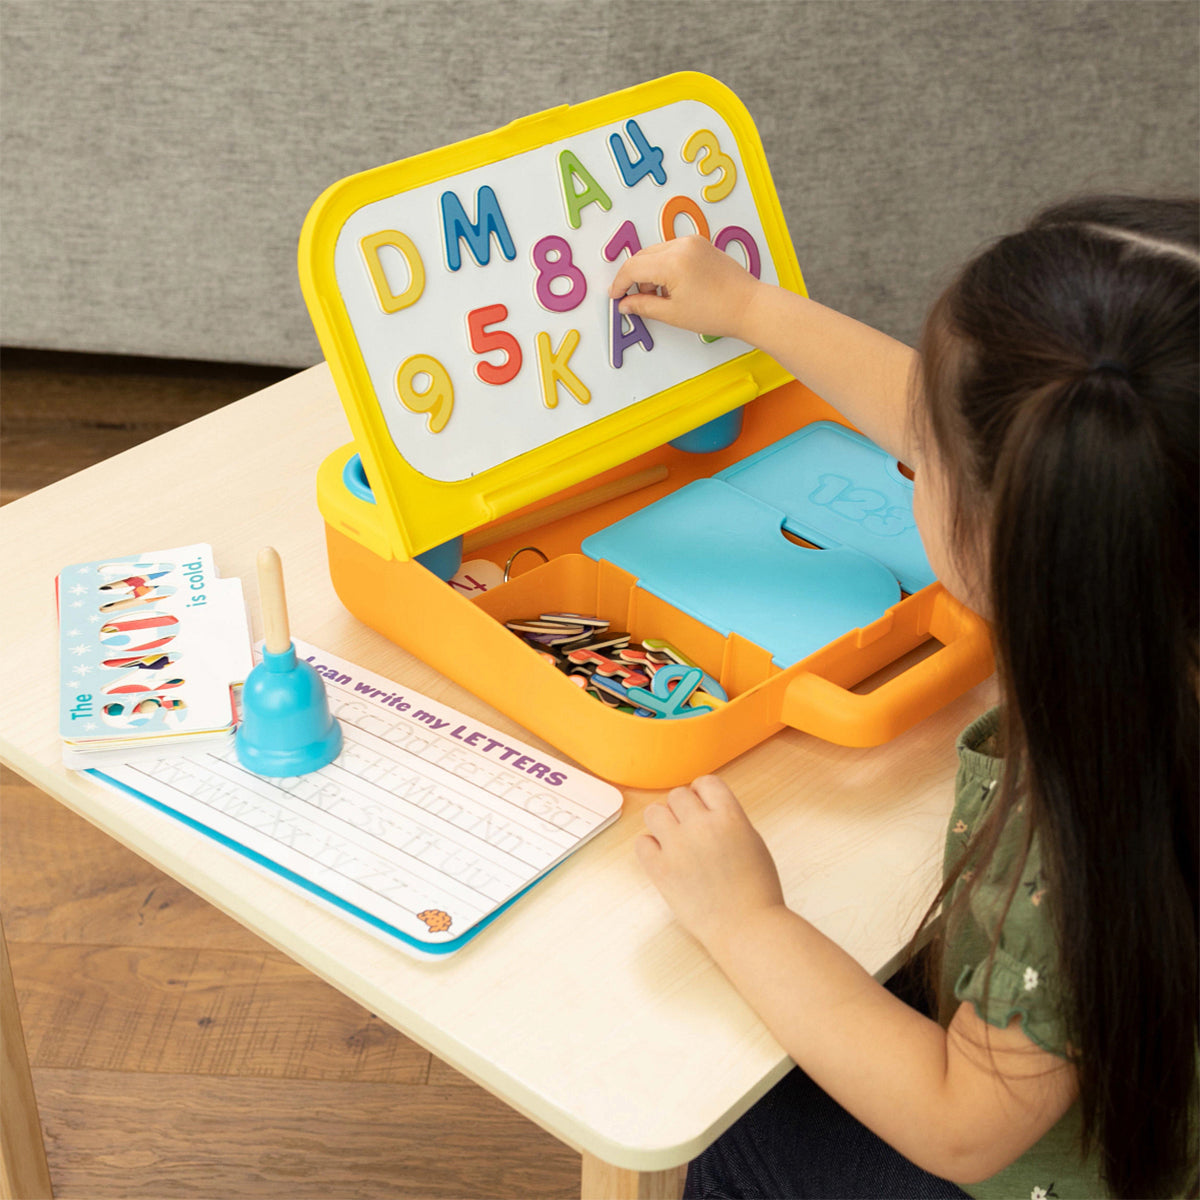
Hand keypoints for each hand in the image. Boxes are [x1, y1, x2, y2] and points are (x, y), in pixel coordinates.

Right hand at [607, 236, 762, 340]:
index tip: (616, 296)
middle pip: (642, 257)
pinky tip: (673, 286)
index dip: (620, 283)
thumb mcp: (673, 314)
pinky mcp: (700, 244)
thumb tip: (625, 304)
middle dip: (635, 279)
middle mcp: (681, 245)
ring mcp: (692, 242)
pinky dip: (664, 266)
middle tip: (637, 300)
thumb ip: (643, 306)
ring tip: (661, 297)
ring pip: (656, 253)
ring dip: (650, 273)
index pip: (633, 268)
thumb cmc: (718, 312)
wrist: (749, 306)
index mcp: (672, 262)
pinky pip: (671, 250)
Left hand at [637, 775, 786, 953]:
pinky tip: (664, 858)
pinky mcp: (661, 870)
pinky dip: (650, 848)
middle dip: (682, 810)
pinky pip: (641, 842)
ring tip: (673, 841)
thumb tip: (705, 808)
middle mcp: (702, 826)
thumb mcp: (753, 841)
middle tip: (689, 829)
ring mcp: (679, 847)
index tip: (701, 806)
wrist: (746, 927)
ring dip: (662, 823)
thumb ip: (728, 819)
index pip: (706, 782)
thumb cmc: (756, 890)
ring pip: (654, 812)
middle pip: (677, 795)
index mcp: (730, 817)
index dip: (702, 793)